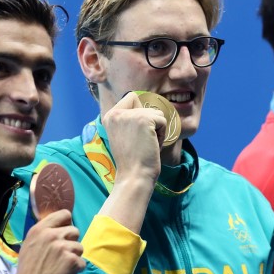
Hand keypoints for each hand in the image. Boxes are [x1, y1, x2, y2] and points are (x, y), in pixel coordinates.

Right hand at [15, 209, 84, 273]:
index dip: (67, 223)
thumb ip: (43, 235)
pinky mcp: (72, 260)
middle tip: (61, 256)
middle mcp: (51, 235)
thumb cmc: (28, 272)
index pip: (64, 214)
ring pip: (79, 247)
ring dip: (74, 257)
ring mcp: (63, 247)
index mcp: (39, 229)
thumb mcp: (29, 246)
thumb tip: (59, 229)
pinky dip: (76, 270)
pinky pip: (82, 262)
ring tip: (61, 267)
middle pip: (74, 231)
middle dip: (71, 243)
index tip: (65, 233)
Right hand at [97, 92, 166, 232]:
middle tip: (140, 143)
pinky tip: (152, 146)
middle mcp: (117, 112)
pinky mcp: (144, 119)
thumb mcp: (124, 134)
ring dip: (157, 129)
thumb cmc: (132, 160)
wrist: (134, 176)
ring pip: (156, 113)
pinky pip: (163, 120)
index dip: (140, 112)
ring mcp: (130, 115)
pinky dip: (162, 134)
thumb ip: (130, 119)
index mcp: (109, 116)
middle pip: (146, 105)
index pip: (131, 97)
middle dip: (150, 124)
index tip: (136, 134)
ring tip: (146, 145)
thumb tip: (145, 104)